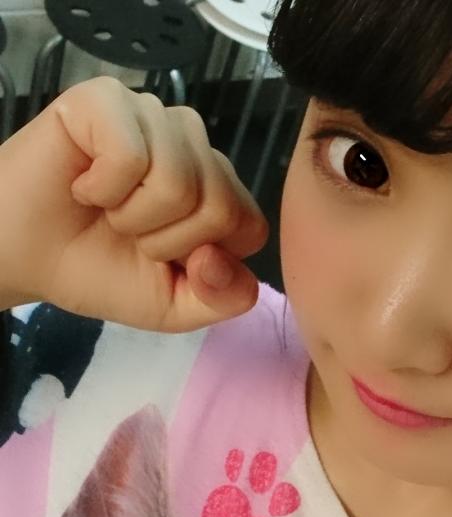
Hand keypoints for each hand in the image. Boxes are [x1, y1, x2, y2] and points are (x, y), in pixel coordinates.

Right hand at [0, 76, 269, 331]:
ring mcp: (154, 117)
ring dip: (134, 216)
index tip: (165, 261)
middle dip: (167, 241)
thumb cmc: (101, 272)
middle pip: (219, 205)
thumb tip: (222, 261)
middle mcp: (194, 146)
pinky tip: (84, 184)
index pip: (250, 226)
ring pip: (179, 180)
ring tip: (107, 209)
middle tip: (127, 234)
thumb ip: (223, 299)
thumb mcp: (176, 306)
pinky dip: (103, 188)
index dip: (207, 261)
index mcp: (219, 189)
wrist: (24, 258)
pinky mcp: (109, 99)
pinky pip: (132, 155)